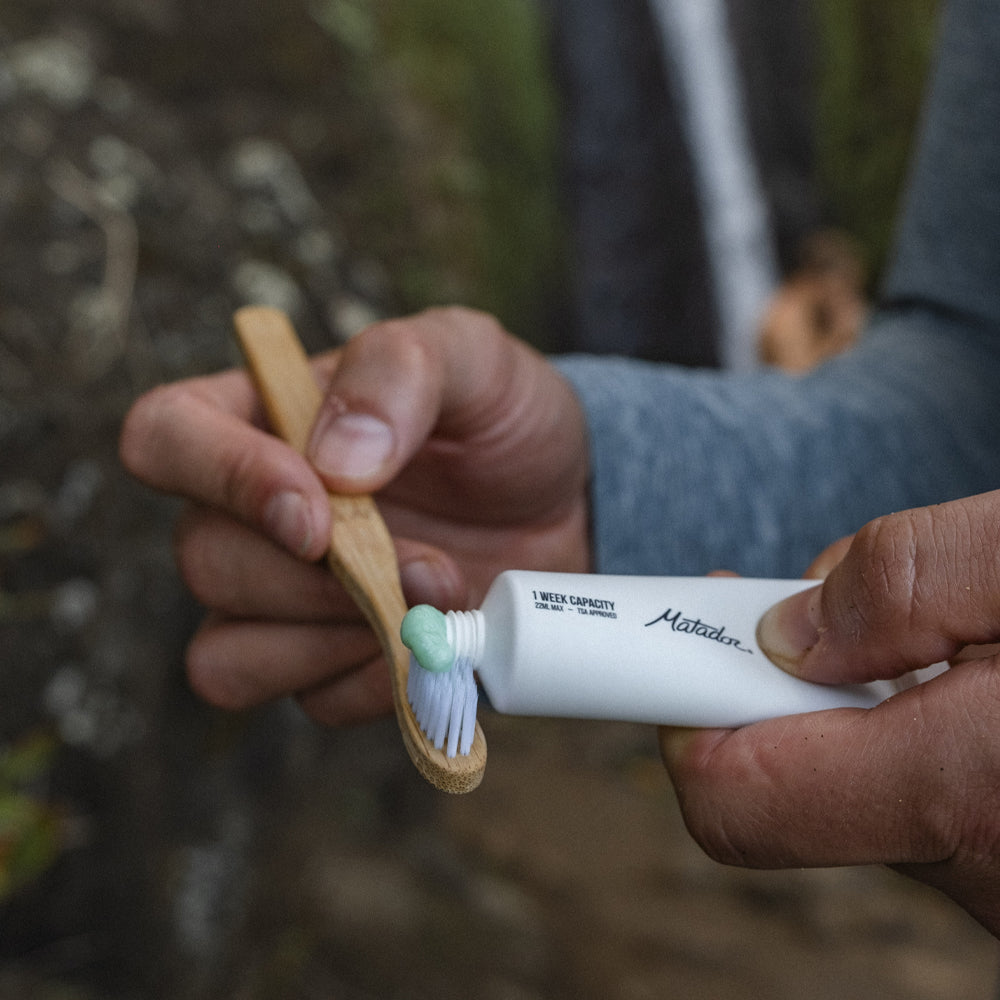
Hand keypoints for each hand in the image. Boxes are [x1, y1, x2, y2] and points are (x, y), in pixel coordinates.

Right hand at [120, 307, 589, 724]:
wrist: (570, 501)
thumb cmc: (505, 418)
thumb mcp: (472, 357)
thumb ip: (398, 373)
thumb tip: (335, 462)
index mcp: (265, 416)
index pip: (168, 437)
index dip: (221, 479)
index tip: (317, 513)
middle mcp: (255, 512)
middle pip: (206, 562)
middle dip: (320, 581)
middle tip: (429, 564)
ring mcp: (287, 599)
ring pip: (229, 656)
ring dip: (336, 641)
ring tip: (435, 601)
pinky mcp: (332, 661)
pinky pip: (311, 702)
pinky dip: (376, 682)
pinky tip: (434, 644)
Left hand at [660, 490, 999, 934]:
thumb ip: (907, 583)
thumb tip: (786, 628)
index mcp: (957, 792)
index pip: (731, 796)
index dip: (682, 710)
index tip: (677, 640)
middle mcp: (967, 865)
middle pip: (784, 776)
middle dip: (774, 676)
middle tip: (814, 601)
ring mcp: (990, 873)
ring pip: (846, 779)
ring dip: (842, 691)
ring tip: (915, 621)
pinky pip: (902, 792)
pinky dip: (895, 723)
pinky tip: (949, 666)